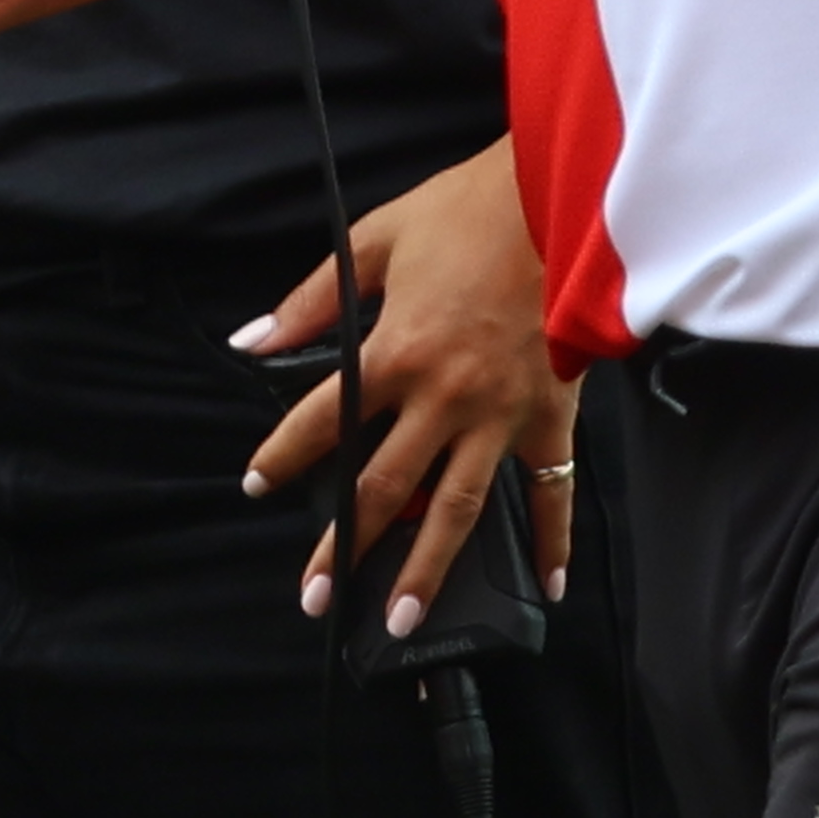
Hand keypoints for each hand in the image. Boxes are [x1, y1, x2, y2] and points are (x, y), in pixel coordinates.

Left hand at [235, 138, 575, 632]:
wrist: (565, 198)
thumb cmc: (471, 211)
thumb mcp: (379, 239)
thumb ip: (315, 298)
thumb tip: (253, 339)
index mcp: (396, 351)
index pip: (323, 419)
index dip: (283, 455)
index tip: (256, 484)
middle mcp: (444, 397)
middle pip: (383, 486)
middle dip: (343, 546)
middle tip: (316, 597)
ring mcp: (500, 415)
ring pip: (457, 508)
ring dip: (427, 568)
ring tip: (402, 619)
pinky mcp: (550, 416)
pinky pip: (553, 490)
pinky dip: (553, 540)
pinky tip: (547, 586)